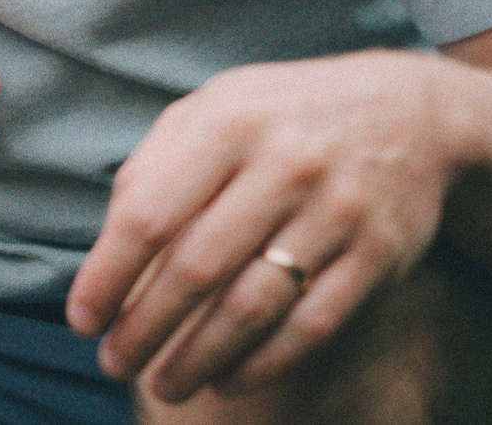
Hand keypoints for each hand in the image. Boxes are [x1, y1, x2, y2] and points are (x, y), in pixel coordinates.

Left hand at [66, 50, 463, 402]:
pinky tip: (228, 379)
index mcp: (226, 123)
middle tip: (115, 363)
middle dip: (146, 328)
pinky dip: (265, 362)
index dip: (108, 274)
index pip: (149, 213)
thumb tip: (107, 249)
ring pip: (254, 305)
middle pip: (197, 268)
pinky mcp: (381, 255)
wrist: (408, 112)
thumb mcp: (212, 109)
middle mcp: (283, 166)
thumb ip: (155, 167)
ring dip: (200, 357)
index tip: (83, 320)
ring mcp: (337, 211)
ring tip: (165, 384)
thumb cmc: (278, 117)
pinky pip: (313, 323)